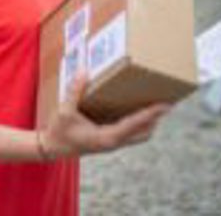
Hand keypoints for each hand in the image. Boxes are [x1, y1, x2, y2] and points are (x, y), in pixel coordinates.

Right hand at [40, 69, 171, 158]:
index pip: (134, 124)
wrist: (52, 148)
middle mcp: (114, 142)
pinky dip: (139, 122)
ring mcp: (113, 143)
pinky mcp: (109, 140)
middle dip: (156, 118)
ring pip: (140, 135)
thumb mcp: (65, 110)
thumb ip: (75, 91)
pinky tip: (137, 109)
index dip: (150, 114)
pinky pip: (131, 132)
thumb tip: (84, 71)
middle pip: (145, 132)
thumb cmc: (59, 131)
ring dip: (150, 122)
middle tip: (167, 102)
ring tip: (157, 105)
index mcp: (106, 137)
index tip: (164, 105)